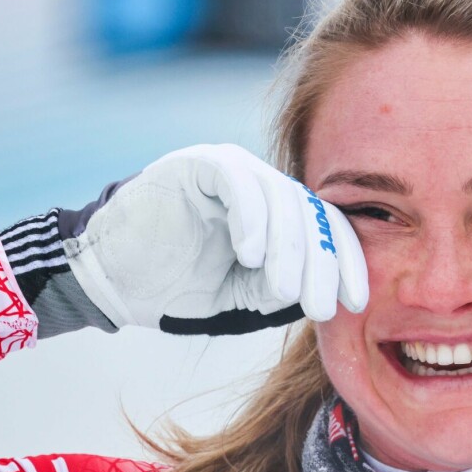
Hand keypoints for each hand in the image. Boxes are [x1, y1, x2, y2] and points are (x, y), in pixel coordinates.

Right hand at [65, 144, 367, 333]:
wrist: (115, 281)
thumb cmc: (183, 288)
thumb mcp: (248, 296)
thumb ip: (285, 288)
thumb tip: (323, 288)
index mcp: (281, 214)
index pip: (327, 228)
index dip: (346, 263)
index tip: (355, 302)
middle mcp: (263, 185)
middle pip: (311, 215)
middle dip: (321, 264)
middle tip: (322, 307)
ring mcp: (233, 170)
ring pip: (281, 199)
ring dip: (288, 250)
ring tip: (285, 291)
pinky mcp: (198, 164)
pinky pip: (238, 183)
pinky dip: (250, 218)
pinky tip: (250, 254)